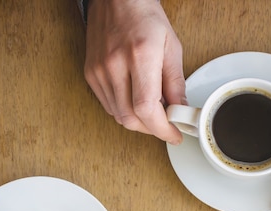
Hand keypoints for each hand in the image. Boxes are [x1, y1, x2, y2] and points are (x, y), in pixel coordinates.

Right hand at [84, 0, 184, 144]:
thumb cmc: (144, 16)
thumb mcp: (171, 46)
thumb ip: (176, 83)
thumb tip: (180, 111)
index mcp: (140, 55)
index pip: (147, 108)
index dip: (162, 129)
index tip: (174, 134)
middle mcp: (115, 65)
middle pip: (130, 118)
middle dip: (152, 129)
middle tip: (167, 124)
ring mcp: (99, 71)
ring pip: (118, 116)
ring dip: (139, 121)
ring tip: (153, 110)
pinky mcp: (90, 74)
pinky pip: (108, 106)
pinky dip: (124, 111)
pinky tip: (136, 101)